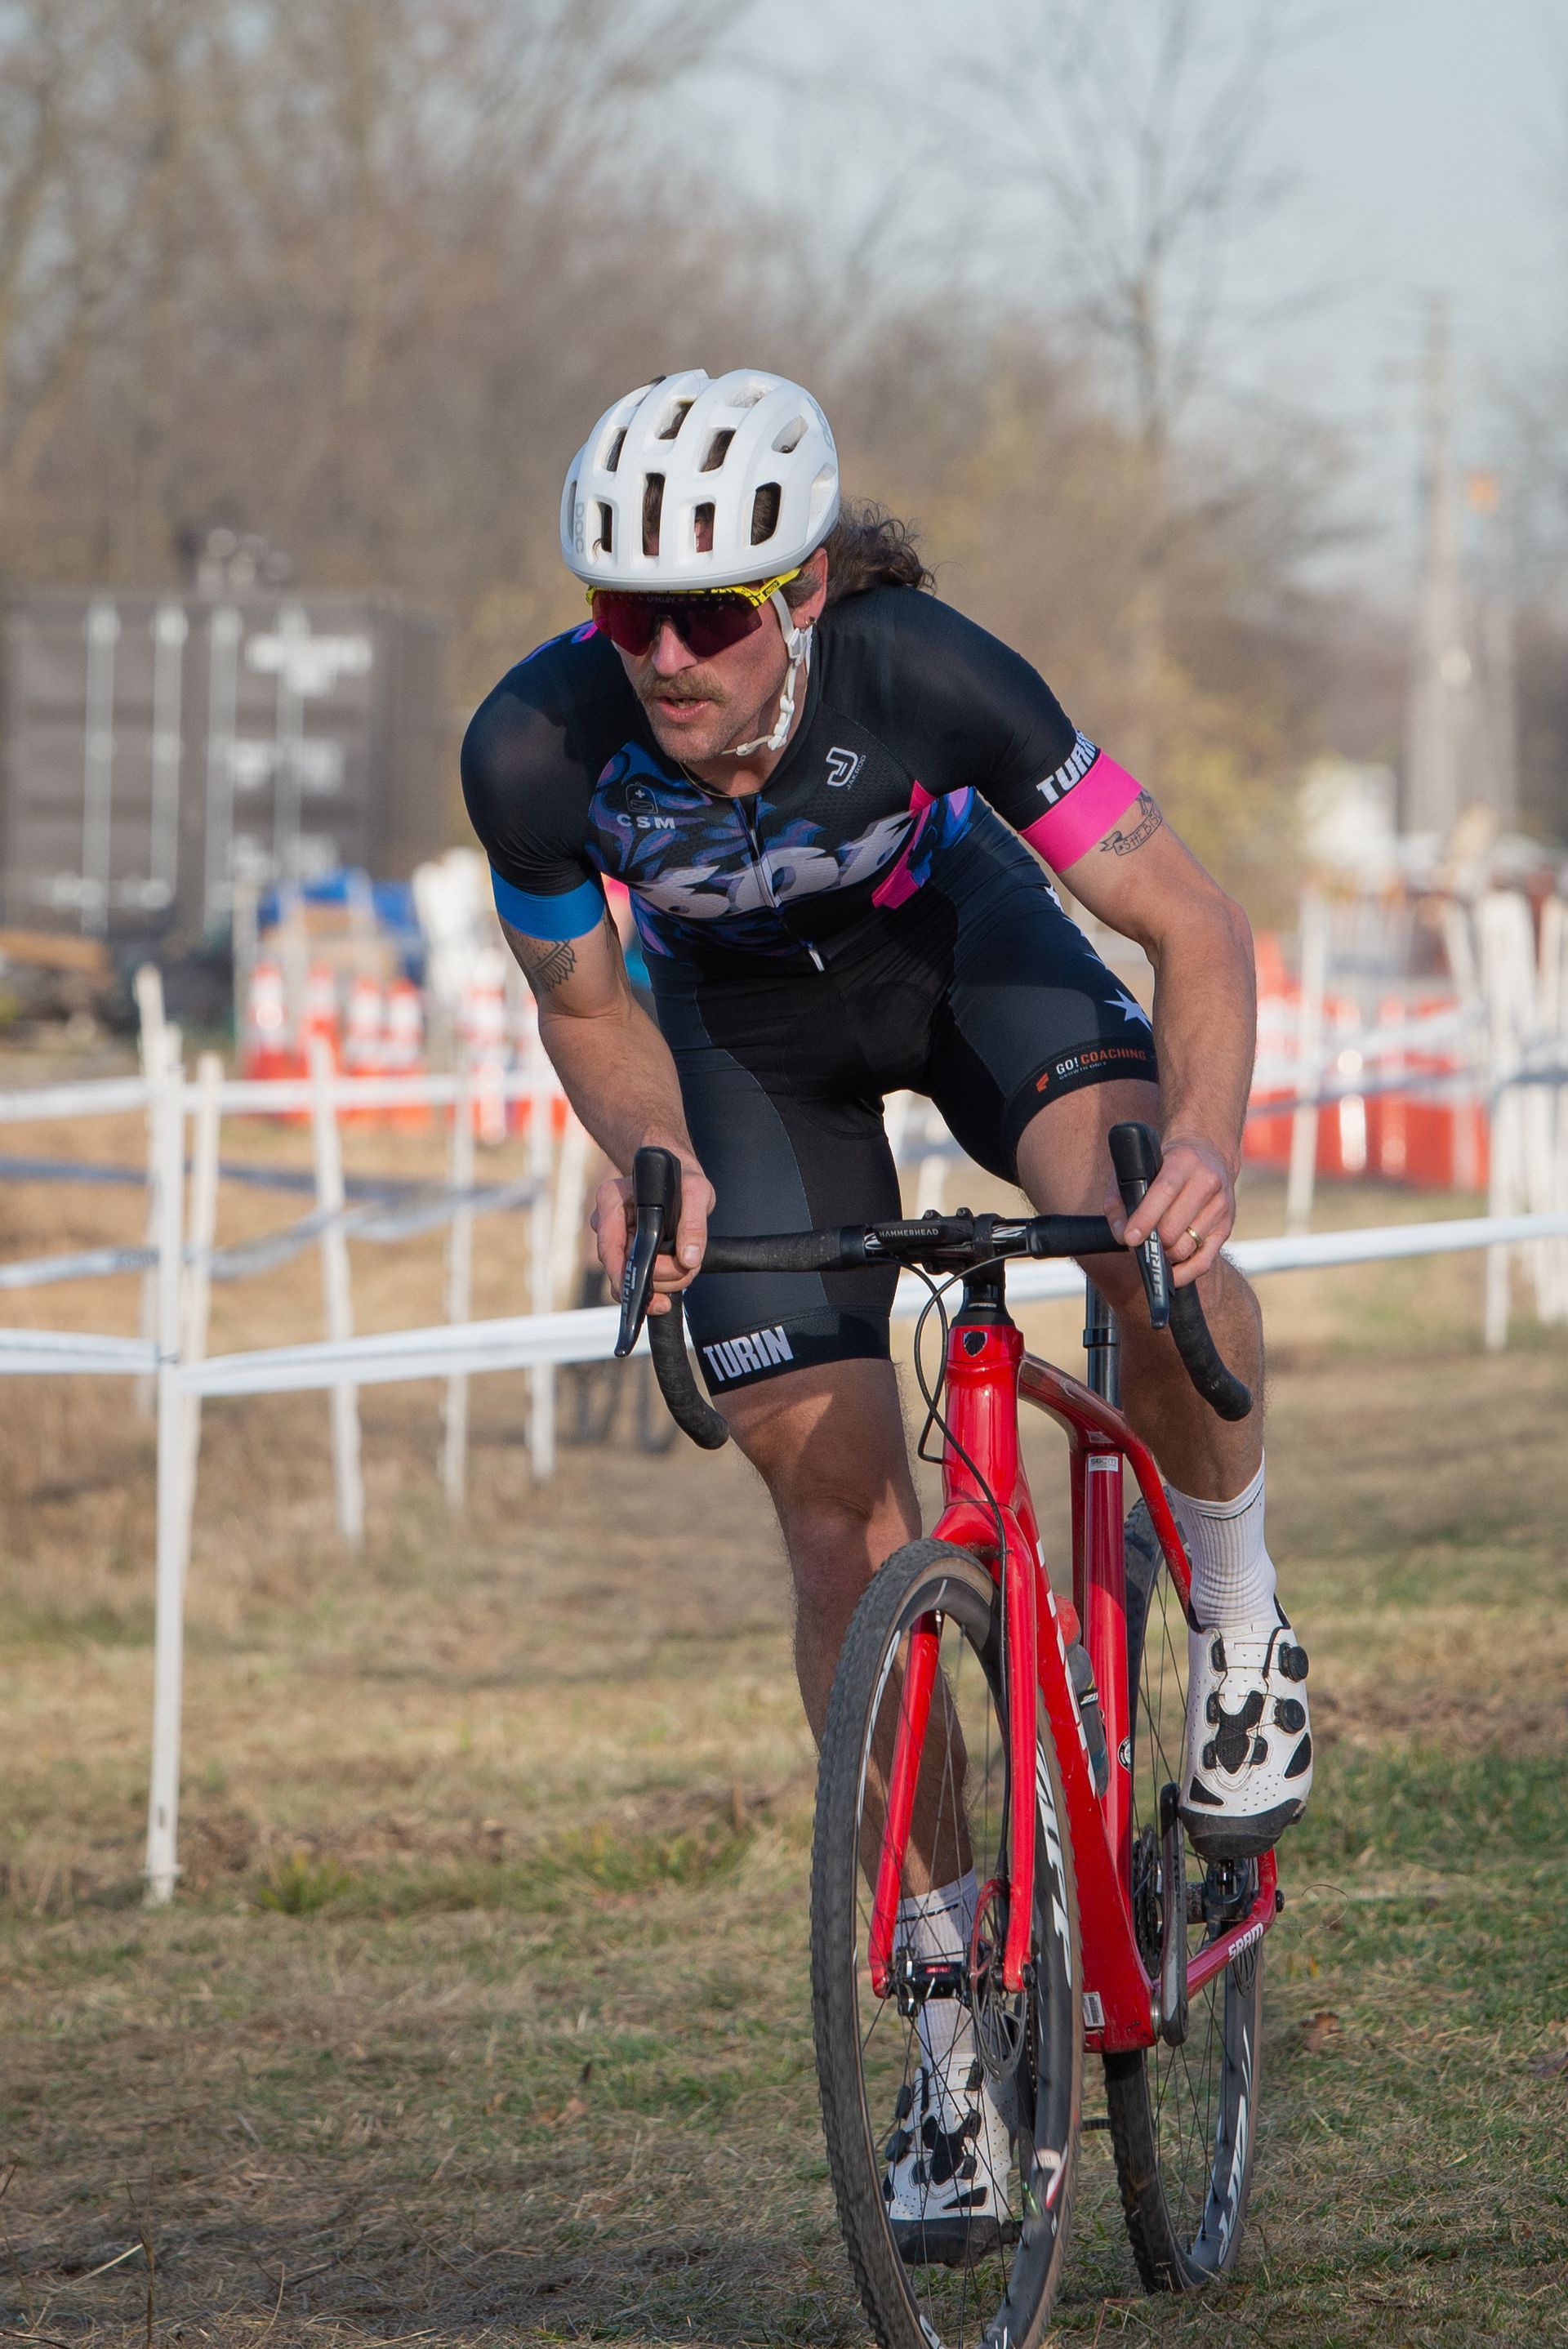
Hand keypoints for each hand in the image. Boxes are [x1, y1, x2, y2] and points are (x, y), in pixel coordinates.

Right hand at [591, 1154, 713, 1314]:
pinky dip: (658, 1285)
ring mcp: (615, 1238)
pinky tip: (674, 1281)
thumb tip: (689, 1259)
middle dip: (657, 1279)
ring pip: (630, 1276)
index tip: (644, 1293)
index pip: (609, 1246)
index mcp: (612, 1200)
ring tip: (687, 1267)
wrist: (674, 1173)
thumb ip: (694, 1223)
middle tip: (687, 1270)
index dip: (622, 1275)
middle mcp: (607, 1222)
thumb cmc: (681, 1177)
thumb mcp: (696, 1192)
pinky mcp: (626, 1251)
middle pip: (621, 1267)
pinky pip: (636, 1276)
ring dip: (663, 1282)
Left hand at [1105, 1133, 1235, 1289]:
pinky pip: (1204, 1262)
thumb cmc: (1165, 1165)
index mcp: (1184, 1161)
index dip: (1145, 1219)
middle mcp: (1208, 1182)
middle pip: (1174, 1228)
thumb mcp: (1140, 1168)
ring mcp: (1221, 1206)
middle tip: (1139, 1242)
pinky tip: (1169, 1270)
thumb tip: (1121, 1235)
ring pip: (1186, 1247)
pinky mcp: (1226, 1227)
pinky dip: (1183, 1272)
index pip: (1164, 1192)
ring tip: (1154, 1247)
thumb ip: (1120, 1198)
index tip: (1130, 1238)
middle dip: (1152, 1241)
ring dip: (1165, 1254)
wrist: (1208, 1154)